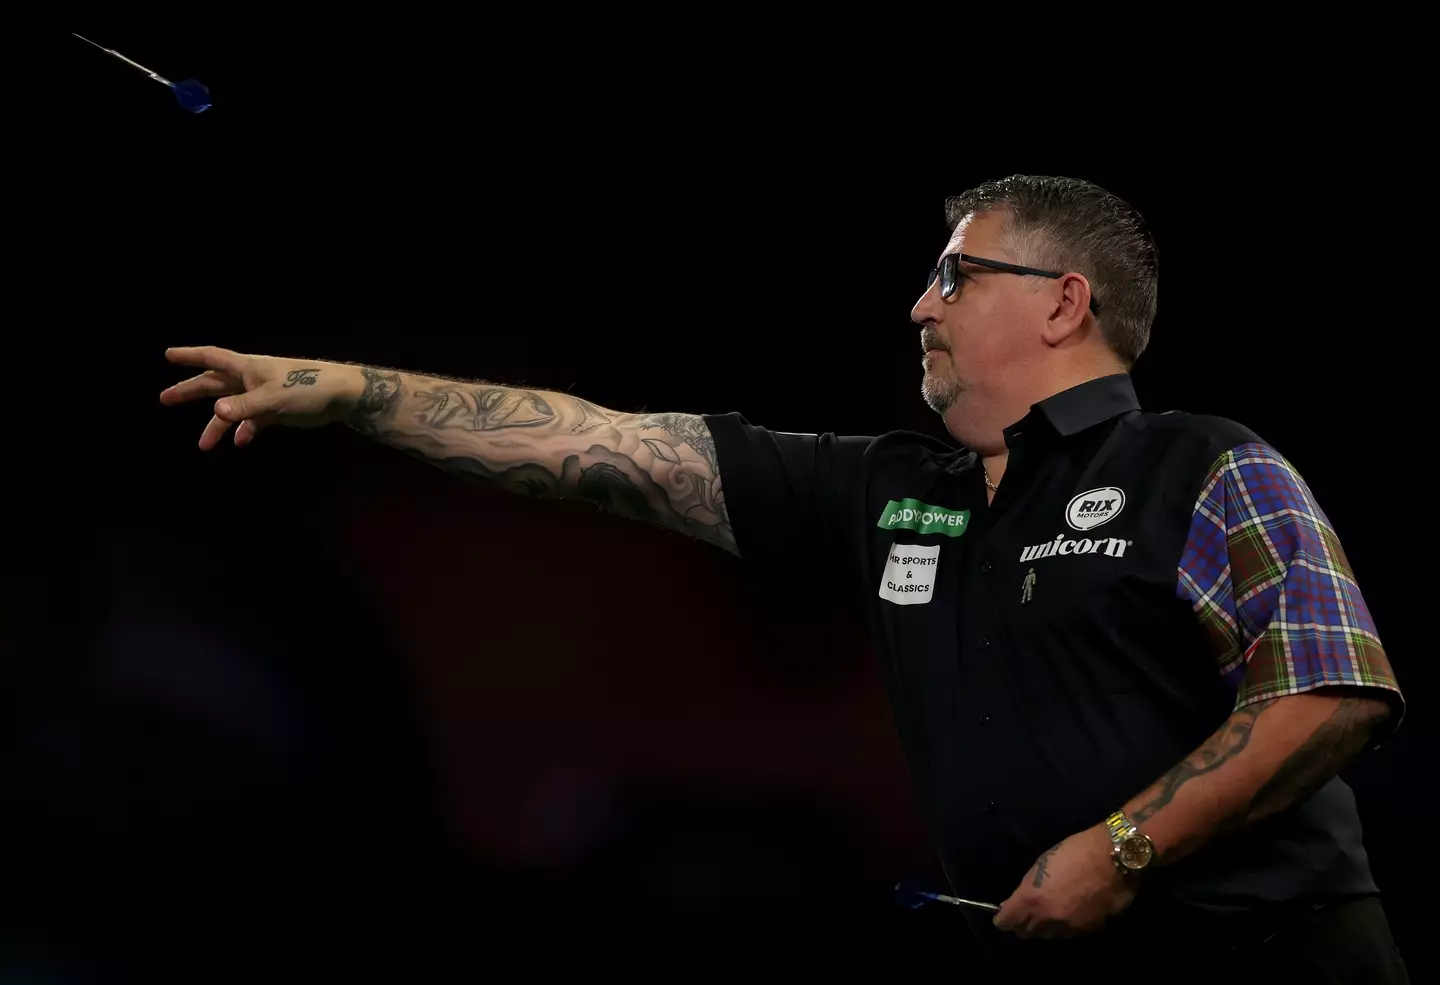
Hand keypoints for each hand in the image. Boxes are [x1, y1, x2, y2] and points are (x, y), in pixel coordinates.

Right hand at [160, 346, 363, 449]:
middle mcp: (250, 379)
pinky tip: (239, 442)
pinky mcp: (273, 411)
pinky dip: (244, 431)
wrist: (338, 397)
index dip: (189, 355)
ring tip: (203, 445)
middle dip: (190, 391)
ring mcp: (261, 395)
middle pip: (213, 384)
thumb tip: (217, 413)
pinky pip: (251, 421)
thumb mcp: (271, 398)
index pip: (212, 357)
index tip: (168, 355)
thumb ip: (244, 406)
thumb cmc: (306, 387)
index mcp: (247, 367)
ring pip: (230, 408)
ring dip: (217, 425)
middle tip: (164, 398)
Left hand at [992, 823, 1137, 938]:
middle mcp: (1047, 917)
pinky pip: (1069, 933)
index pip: (1007, 922)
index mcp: (1031, 898)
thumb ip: (1029, 889)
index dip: (1003, 918)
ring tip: (1050, 911)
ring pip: (1048, 935)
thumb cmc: (1074, 851)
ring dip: (1045, 926)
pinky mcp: (1088, 929)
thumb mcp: (1042, 865)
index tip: (1003, 914)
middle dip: (1023, 923)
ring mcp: (1068, 926)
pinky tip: (1070, 911)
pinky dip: (1065, 926)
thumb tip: (1020, 902)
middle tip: (1027, 912)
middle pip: (1026, 932)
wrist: (1112, 857)